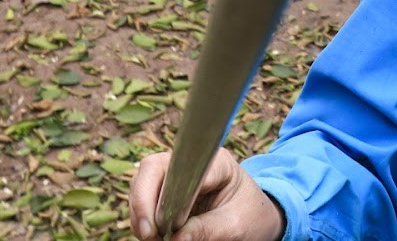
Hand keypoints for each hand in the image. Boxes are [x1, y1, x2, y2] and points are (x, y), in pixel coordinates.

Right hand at [129, 148, 286, 240]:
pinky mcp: (166, 192)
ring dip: (140, 213)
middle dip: (143, 202)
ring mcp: (175, 176)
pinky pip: (143, 200)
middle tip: (148, 234)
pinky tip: (151, 235)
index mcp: (216, 163)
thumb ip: (208, 230)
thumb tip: (175, 240)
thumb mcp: (236, 225)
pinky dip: (142, 219)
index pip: (182, 168)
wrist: (256, 218)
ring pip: (142, 184)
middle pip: (152, 169)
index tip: (172, 223)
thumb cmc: (251, 216)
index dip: (169, 194)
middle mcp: (191, 164)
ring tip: (151, 237)